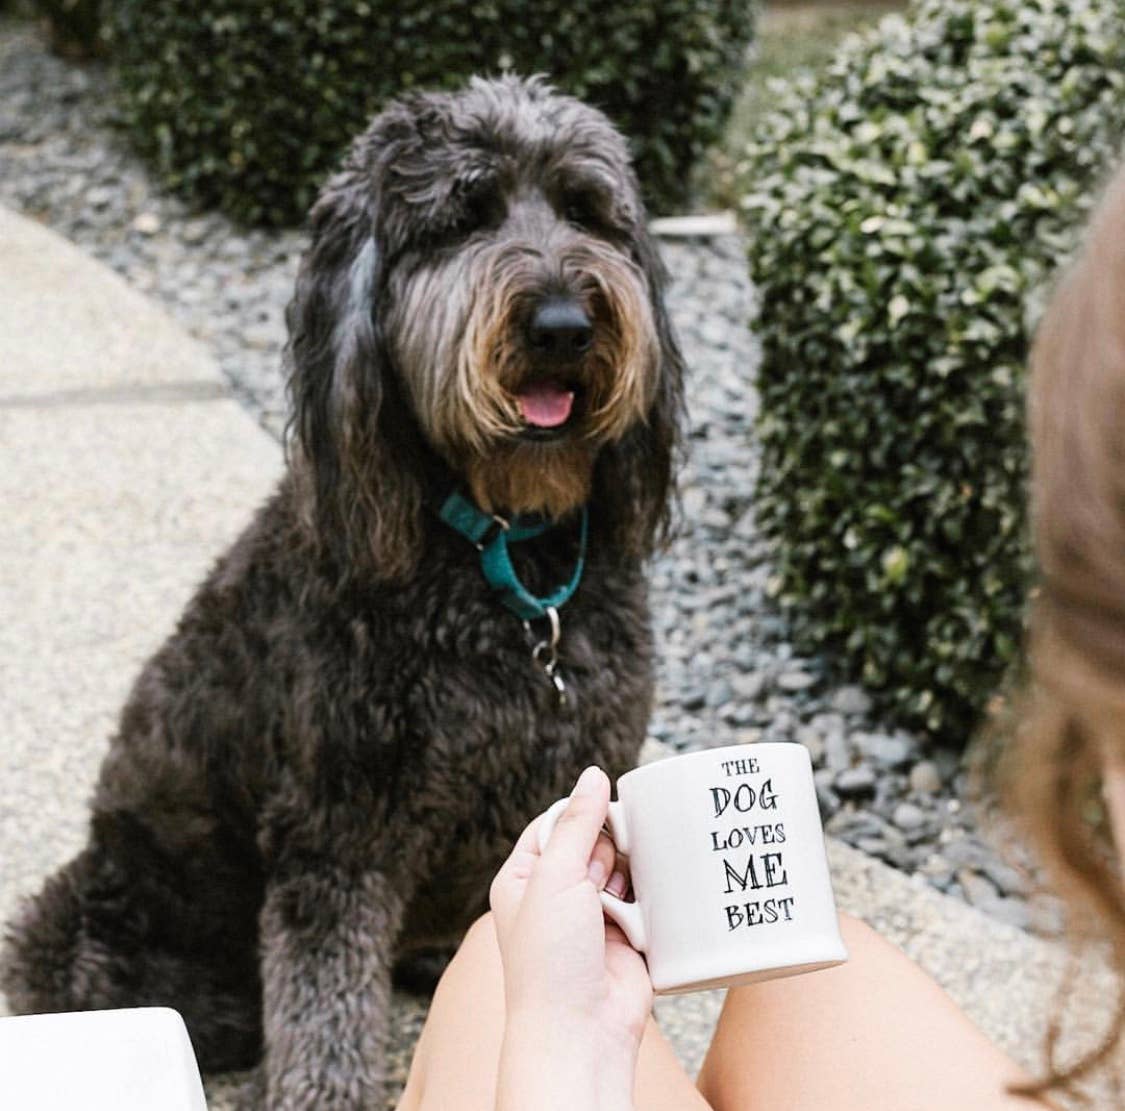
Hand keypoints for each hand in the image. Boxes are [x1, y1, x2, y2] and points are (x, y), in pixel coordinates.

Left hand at [489, 765, 651, 1110]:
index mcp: (524, 877)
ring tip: (617, 903)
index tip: (602, 813)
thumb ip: (577, 823)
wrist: (582, 1032)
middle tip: (601, 878)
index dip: (581, 814)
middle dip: (607, 851)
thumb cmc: (550, 961)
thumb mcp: (555, 876)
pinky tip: (642, 913)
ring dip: (627, 880)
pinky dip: (648, 903)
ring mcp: (593, 916)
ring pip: (624, 868)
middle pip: (595, 840)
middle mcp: (557, 894)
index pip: (555, 821)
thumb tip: (593, 775)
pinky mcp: (627, 936)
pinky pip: (646, 899)